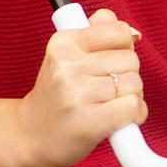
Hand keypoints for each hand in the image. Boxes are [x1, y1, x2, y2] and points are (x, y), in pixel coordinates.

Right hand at [15, 8, 145, 166]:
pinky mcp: (88, 122)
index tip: (114, 60)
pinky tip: (122, 121)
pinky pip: (133, 107)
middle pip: (130, 59)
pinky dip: (136, 115)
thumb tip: (132, 32)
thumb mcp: (67, 56)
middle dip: (129, 74)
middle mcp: (67, 66)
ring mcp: (77, 94)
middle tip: (109, 89)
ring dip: (132, 96)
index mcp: (63, 43)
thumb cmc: (57, 95)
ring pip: (134, 83)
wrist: (31, 135)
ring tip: (111, 105)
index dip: (125, 47)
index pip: (118, 31)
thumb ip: (97, 32)